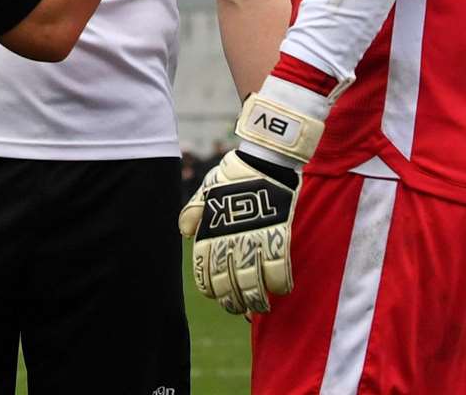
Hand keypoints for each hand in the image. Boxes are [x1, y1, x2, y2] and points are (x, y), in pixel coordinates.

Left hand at [177, 78, 329, 314]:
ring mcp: (254, 240)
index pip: (205, 273)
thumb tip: (183, 232)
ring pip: (252, 285)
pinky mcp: (278, 236)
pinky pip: (279, 270)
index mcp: (210, 233)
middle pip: (228, 286)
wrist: (264, 157)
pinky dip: (280, 284)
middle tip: (240, 308)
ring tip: (260, 307)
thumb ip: (195, 212)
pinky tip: (282, 289)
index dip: (211, 289)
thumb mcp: (207, 189)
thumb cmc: (234, 172)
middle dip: (233, 303)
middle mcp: (230, 241)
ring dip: (256, 302)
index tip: (219, 295)